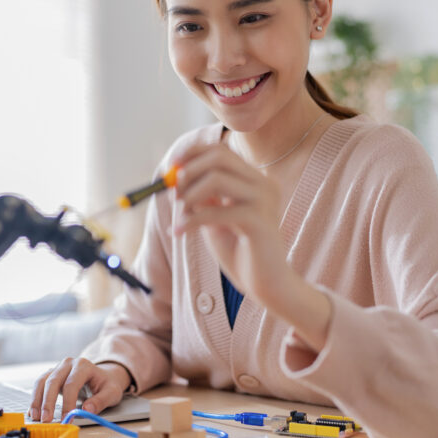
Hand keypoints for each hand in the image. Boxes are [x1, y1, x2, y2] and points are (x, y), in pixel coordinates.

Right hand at [29, 358, 131, 422]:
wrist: (103, 376)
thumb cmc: (107, 384)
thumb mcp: (112, 392)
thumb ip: (101, 401)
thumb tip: (87, 410)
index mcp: (83, 365)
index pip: (72, 383)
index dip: (68, 402)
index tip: (67, 417)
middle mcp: (68, 364)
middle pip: (53, 381)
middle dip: (48, 402)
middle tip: (46, 419)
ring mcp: (58, 368)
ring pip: (42, 381)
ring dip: (37, 400)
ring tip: (35, 417)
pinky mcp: (51, 375)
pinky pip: (39, 385)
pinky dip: (35, 398)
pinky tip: (33, 411)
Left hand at [172, 143, 295, 309]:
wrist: (267, 286)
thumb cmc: (241, 254)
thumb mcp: (216, 219)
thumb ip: (202, 198)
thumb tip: (175, 178)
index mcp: (255, 180)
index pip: (221, 151)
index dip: (192, 154)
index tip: (170, 168)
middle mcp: (263, 184)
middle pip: (220, 157)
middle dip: (189, 171)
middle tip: (173, 192)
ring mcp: (263, 200)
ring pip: (216, 178)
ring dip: (189, 196)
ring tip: (180, 216)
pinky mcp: (258, 221)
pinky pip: (215, 212)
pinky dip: (190, 221)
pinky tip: (178, 233)